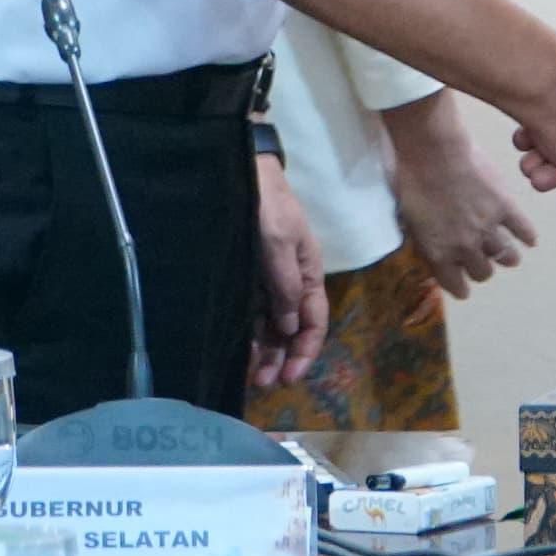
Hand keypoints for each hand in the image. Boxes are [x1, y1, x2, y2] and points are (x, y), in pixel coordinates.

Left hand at [250, 157, 327, 390]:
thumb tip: (291, 328)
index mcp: (308, 272)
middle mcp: (290, 281)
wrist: (243, 172)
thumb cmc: (266, 204)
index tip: (290, 376)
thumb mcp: (278, 242)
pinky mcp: (249, 276)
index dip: (306, 351)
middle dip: (283, 357)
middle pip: (293, 328)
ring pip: (272, 325)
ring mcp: (269, 280)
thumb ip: (284, 284)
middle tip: (266, 383)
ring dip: (266, 351)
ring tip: (253, 376)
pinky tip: (241, 350)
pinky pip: (252, 312)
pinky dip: (250, 333)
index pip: (314, 320)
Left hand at [377, 97, 537, 298]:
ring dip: (507, 258)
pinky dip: (527, 236)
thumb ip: (423, 238)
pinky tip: (530, 240)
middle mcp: (465, 247)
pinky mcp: (505, 207)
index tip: (464, 290)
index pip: (454, 284)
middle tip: (482, 263)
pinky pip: (523, 229)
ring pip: (506, 256)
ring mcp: (488, 228)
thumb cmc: (411, 180)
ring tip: (509, 256)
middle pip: (483, 271)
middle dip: (482, 269)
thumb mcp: (407, 218)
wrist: (432, 152)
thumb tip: (429, 243)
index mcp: (438, 252)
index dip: (460, 288)